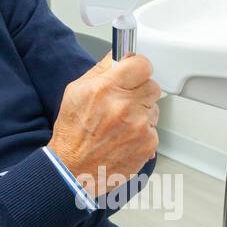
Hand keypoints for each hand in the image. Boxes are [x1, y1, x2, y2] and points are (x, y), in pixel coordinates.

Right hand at [49, 54, 159, 198]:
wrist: (73, 171)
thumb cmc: (72, 134)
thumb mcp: (75, 92)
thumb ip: (100, 71)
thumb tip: (118, 56)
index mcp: (104, 89)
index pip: (141, 64)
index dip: (138, 66)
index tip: (134, 71)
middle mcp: (124, 106)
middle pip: (152, 85)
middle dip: (140, 90)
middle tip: (125, 99)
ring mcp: (139, 127)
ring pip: (154, 108)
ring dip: (141, 112)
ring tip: (120, 123)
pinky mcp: (148, 144)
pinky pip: (153, 129)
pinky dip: (142, 132)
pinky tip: (124, 138)